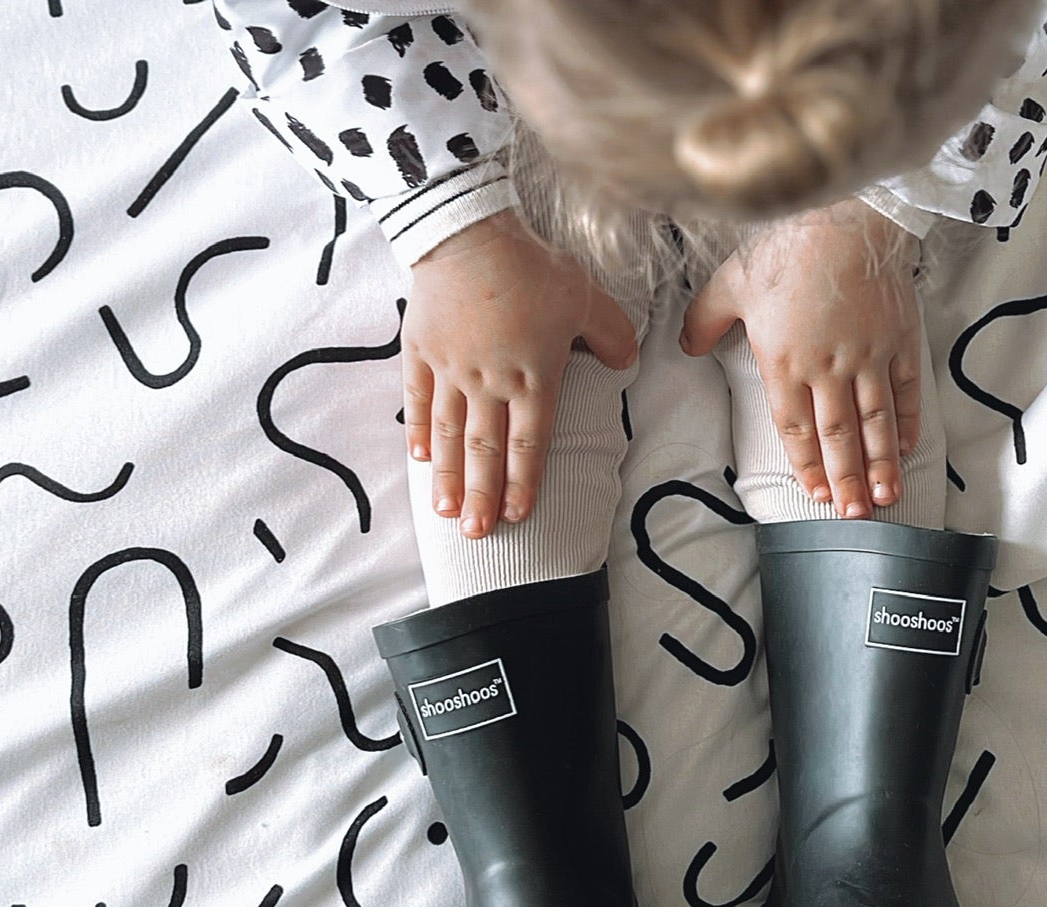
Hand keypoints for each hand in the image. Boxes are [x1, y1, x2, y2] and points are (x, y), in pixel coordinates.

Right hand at [403, 210, 637, 537]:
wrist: (468, 230)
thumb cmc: (531, 265)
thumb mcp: (587, 297)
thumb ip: (611, 335)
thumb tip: (627, 361)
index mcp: (533, 378)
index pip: (529, 444)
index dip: (523, 482)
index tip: (517, 516)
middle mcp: (489, 385)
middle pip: (485, 452)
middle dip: (482, 497)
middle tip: (478, 536)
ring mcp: (451, 371)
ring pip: (450, 436)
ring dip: (448, 478)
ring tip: (445, 513)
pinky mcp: (420, 351)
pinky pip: (419, 400)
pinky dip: (420, 431)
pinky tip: (419, 459)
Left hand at [679, 198, 922, 516]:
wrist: (843, 212)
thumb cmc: (785, 245)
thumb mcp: (730, 282)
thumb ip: (704, 320)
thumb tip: (686, 345)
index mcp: (785, 362)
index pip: (795, 430)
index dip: (807, 465)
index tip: (815, 494)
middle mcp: (828, 368)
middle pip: (838, 438)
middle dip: (846, 482)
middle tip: (852, 516)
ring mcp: (868, 356)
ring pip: (875, 423)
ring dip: (879, 465)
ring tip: (884, 497)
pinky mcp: (899, 338)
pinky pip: (905, 391)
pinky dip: (908, 421)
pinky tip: (907, 448)